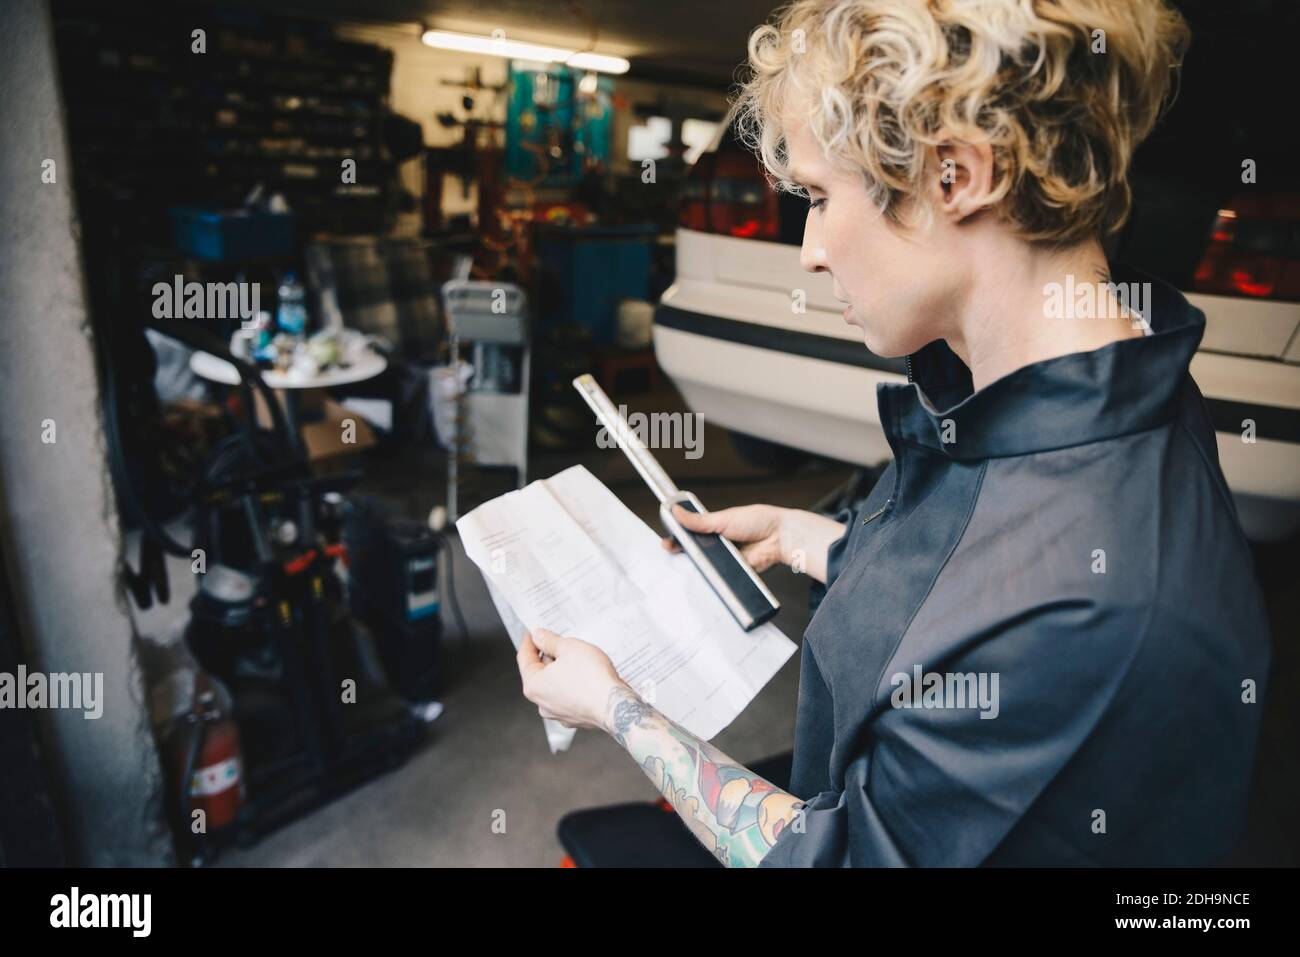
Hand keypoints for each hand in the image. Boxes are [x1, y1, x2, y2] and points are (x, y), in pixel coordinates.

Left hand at [517, 627, 627, 731]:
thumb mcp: (568, 648)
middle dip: (549, 656)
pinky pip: (570, 696)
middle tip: (560, 641)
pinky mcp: (575, 717)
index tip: (534, 633)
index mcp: (534, 686)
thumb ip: (549, 641)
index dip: (530, 641)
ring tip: (578, 658)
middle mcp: (542, 703)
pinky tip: (586, 675)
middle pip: (540, 673)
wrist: (615, 705)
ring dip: (563, 671)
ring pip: (556, 685)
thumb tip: (539, 636)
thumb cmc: (591, 677)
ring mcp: (559, 713)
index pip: (524, 658)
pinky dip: (574, 685)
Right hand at [660, 503, 789, 571]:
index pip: (691, 534)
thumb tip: (676, 511)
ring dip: (700, 565)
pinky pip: (721, 577)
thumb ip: (698, 520)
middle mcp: (719, 545)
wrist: (779, 536)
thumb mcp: (723, 518)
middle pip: (696, 552)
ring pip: (707, 566)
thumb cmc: (758, 521)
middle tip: (674, 551)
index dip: (678, 539)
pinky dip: (715, 576)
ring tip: (693, 560)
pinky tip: (708, 573)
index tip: (667, 542)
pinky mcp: (734, 572)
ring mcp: (726, 559)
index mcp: (715, 528)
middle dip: (685, 553)